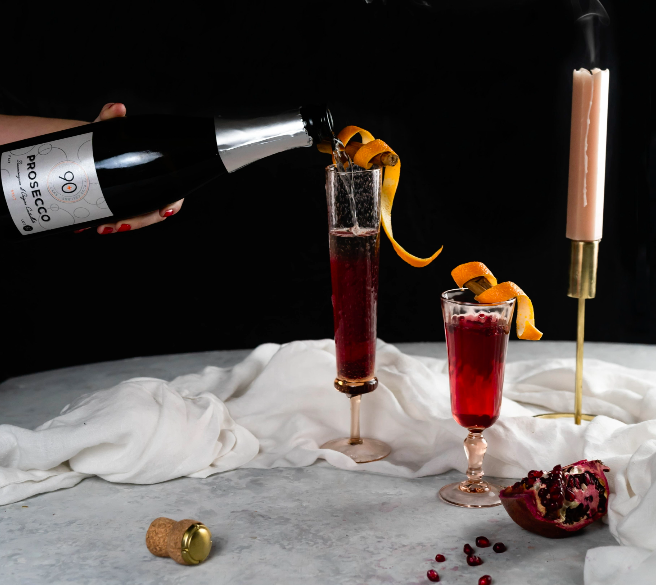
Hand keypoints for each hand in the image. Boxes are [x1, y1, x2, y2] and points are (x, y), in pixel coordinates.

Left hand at [80, 103, 184, 234]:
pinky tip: (95, 225)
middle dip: (139, 220)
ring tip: (104, 227)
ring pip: (137, 218)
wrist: (82, 148)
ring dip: (124, 226)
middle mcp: (148, 187)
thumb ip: (110, 118)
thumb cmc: (103, 138)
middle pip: (153, 211)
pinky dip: (109, 223)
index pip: (173, 192)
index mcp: (157, 169)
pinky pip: (120, 218)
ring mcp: (134, 198)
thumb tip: (117, 108)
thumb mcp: (107, 129)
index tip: (165, 211)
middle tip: (120, 224)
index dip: (172, 204)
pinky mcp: (118, 204)